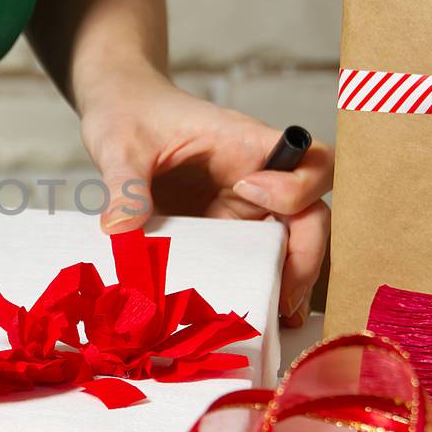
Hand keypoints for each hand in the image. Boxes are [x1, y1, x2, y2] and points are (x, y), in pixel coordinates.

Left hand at [80, 70, 332, 326]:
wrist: (119, 114)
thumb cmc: (129, 114)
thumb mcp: (120, 144)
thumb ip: (125, 183)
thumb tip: (119, 229)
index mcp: (245, 143)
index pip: (309, 160)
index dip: (296, 185)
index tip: (251, 192)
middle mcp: (257, 176)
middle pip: (312, 214)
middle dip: (306, 254)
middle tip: (282, 293)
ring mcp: (244, 207)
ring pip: (291, 243)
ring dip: (290, 279)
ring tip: (276, 317)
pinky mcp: (224, 229)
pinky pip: (254, 258)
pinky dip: (259, 285)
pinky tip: (254, 314)